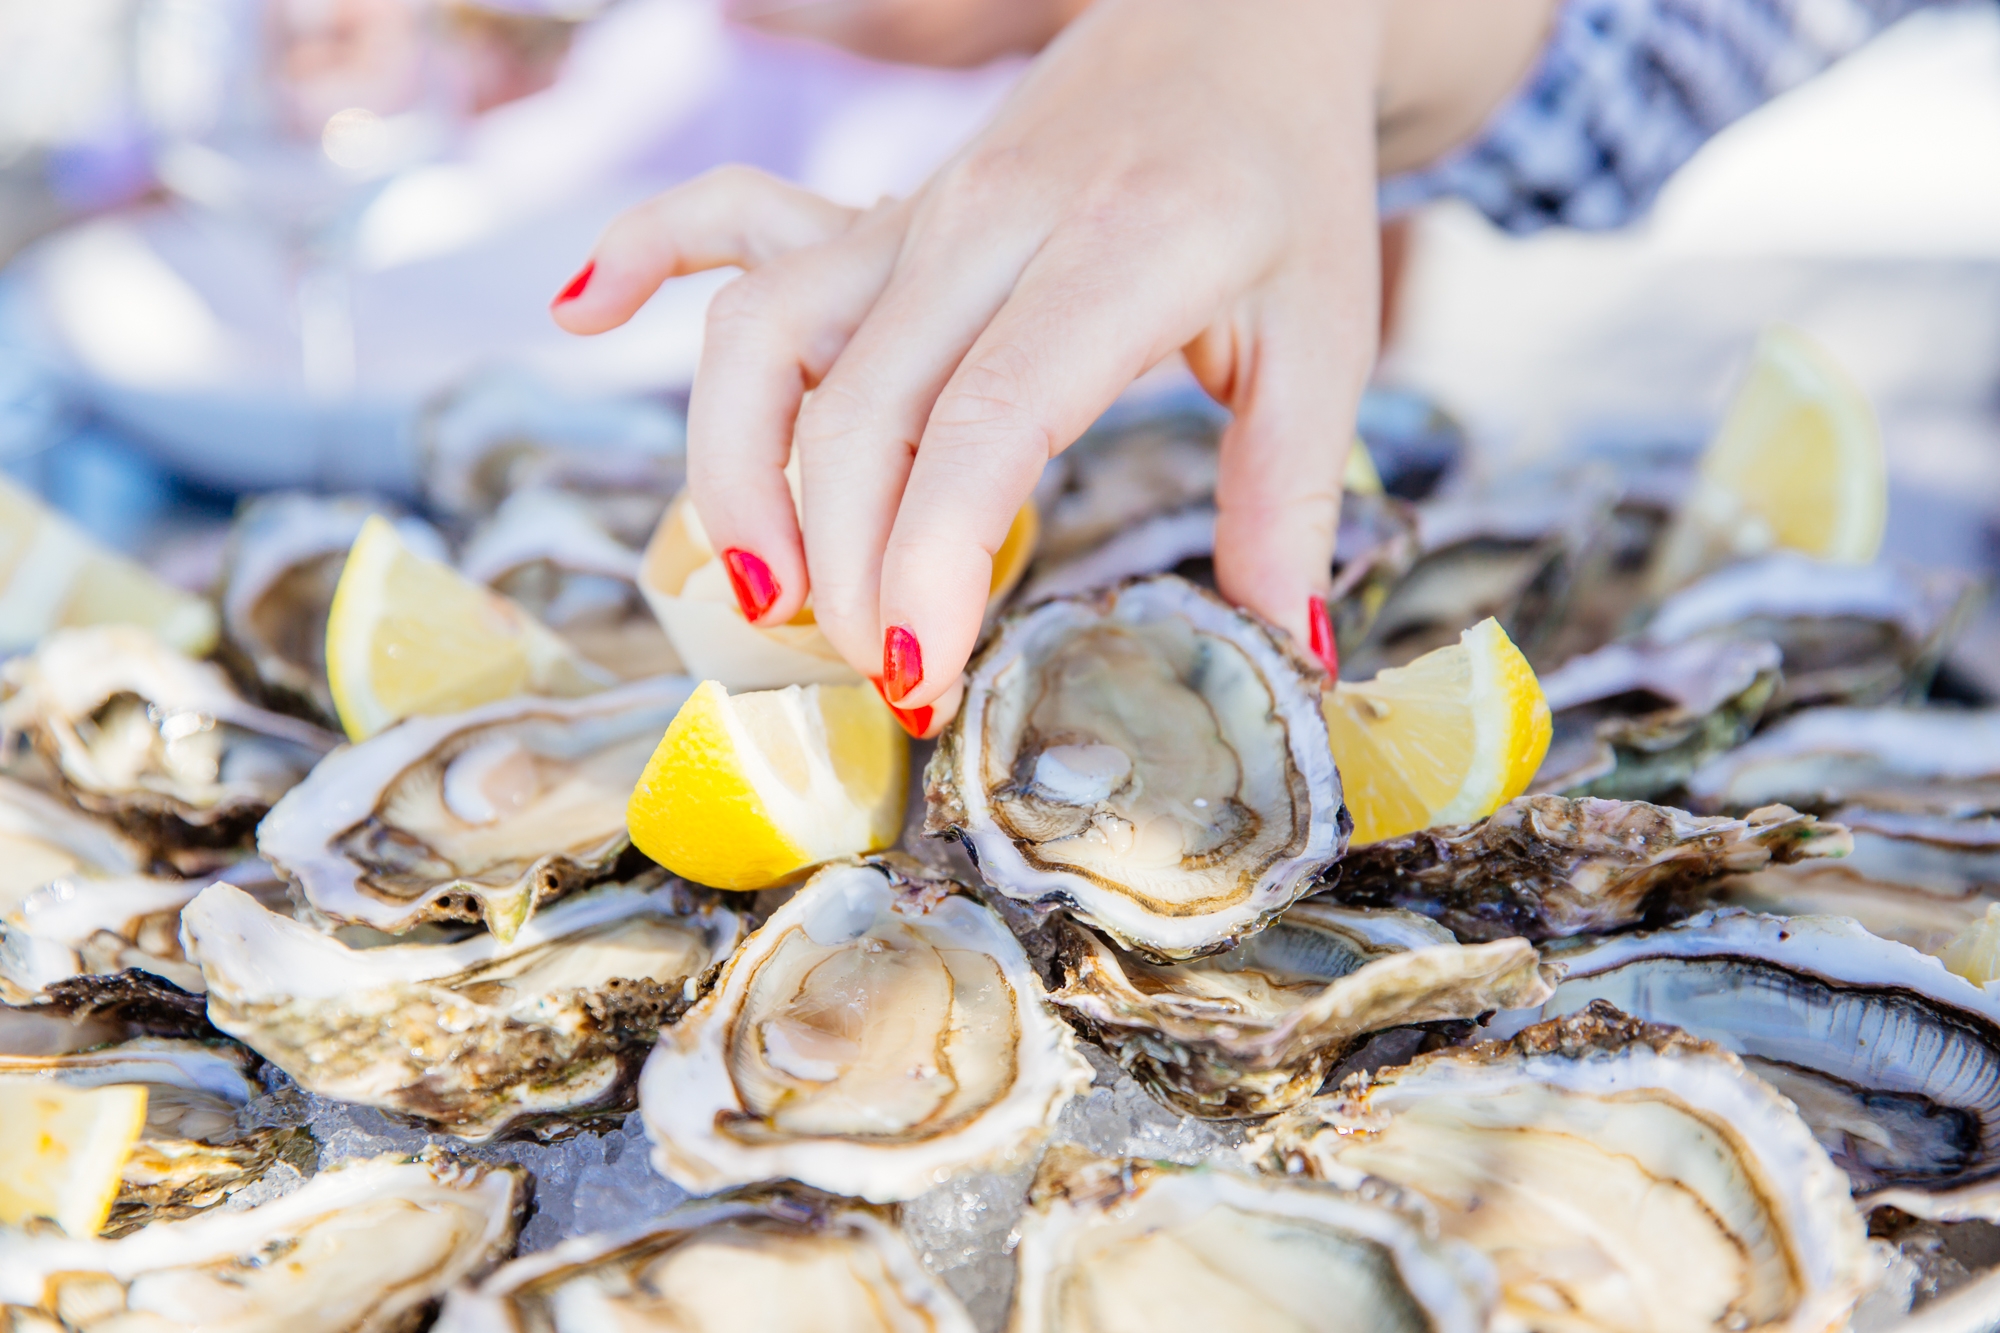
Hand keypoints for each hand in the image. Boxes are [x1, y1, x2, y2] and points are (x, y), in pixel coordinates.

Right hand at [555, 0, 1386, 733]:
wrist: (1237, 21)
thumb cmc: (1280, 183)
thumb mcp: (1328, 337)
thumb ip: (1290, 494)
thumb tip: (1284, 649)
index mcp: (1117, 254)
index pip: (984, 420)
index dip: (927, 559)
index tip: (916, 674)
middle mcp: (986, 226)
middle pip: (855, 408)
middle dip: (841, 567)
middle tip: (884, 679)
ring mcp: (915, 214)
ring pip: (765, 332)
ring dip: (735, 470)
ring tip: (763, 591)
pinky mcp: (876, 213)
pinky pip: (731, 220)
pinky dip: (644, 254)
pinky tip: (580, 310)